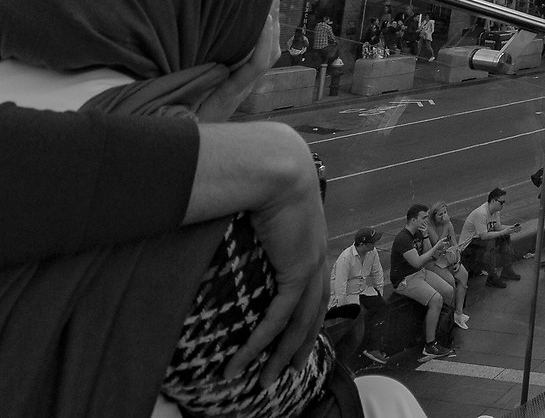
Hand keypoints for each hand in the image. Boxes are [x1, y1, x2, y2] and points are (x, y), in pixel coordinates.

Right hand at [224, 128, 327, 383]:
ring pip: (300, 325)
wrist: (273, 162)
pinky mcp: (297, 272)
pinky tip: (243, 362)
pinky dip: (260, 343)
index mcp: (310, 239)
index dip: (304, 315)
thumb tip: (227, 215)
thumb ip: (248, 215)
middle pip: (312, 313)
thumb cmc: (260, 170)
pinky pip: (279, 318)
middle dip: (299, 347)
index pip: (312, 287)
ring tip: (264, 381)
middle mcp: (317, 255)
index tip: (293, 338)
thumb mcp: (257, 199)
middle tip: (287, 371)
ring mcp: (312, 265)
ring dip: (280, 356)